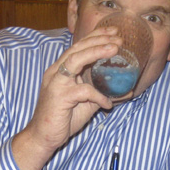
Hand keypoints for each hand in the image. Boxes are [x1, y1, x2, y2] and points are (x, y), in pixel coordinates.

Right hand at [13, 27, 122, 169]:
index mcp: (61, 70)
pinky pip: (83, 91)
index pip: (78, 47)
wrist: (43, 137)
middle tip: (118, 37)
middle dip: (98, 39)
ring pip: (75, 60)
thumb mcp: (86, 102)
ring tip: (114, 49)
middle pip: (77, 48)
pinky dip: (98, 95)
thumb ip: (101, 93)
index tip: (113, 32)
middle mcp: (56, 72)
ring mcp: (56, 83)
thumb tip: (126, 90)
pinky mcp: (59, 97)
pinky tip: (108, 103)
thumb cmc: (63, 118)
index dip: (95, 37)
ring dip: (96, 52)